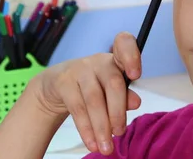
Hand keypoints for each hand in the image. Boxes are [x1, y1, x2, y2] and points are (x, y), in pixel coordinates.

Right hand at [30, 32, 141, 154]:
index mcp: (116, 59)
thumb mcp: (110, 91)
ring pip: (94, 100)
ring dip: (101, 127)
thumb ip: (124, 95)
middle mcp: (99, 61)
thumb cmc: (93, 87)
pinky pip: (77, 108)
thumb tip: (136, 102)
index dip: (132, 56)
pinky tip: (92, 143)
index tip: (135, 74)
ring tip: (106, 148)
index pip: (124, 44)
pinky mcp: (63, 82)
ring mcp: (80, 69)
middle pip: (113, 84)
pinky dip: (86, 129)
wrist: (55, 86)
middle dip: (117, 113)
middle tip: (119, 134)